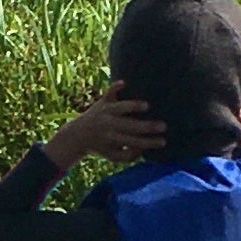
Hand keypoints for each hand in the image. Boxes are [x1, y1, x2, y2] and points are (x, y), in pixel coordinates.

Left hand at [45, 84, 163, 170]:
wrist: (77, 135)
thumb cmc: (102, 146)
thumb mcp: (114, 156)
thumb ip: (130, 156)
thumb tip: (144, 148)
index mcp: (113, 139)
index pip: (134, 142)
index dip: (149, 143)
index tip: (163, 141)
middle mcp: (109, 125)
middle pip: (130, 126)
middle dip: (147, 127)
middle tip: (163, 126)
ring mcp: (105, 111)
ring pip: (120, 108)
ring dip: (132, 106)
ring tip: (147, 106)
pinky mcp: (103, 101)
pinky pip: (108, 93)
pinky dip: (115, 87)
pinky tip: (125, 83)